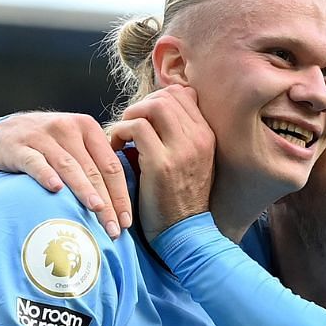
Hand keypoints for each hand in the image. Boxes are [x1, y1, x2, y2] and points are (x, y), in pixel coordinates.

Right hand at [0, 112, 132, 237]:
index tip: (126, 221)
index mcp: (88, 128)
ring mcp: (42, 136)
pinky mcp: (19, 146)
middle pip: (93, 170)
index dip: (121, 195)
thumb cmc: (49, 145)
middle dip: (106, 202)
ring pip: (69, 167)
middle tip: (113, 228)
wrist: (4, 131)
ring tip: (97, 211)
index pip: (111, 166)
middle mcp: (67, 128)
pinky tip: (56, 190)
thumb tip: (122, 206)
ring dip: (84, 191)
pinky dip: (46, 176)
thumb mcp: (76, 144)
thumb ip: (97, 164)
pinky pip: (36, 163)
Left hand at [109, 85, 215, 236]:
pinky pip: (136, 127)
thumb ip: (181, 135)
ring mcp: (183, 150)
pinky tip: (118, 147)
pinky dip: (120, 132)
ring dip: (130, 116)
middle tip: (131, 126)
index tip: (146, 118)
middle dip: (142, 106)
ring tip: (124, 135)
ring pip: (153, 106)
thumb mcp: (192, 161)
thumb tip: (155, 110)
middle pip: (167, 96)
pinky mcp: (162, 163)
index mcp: (208, 136)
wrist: (185, 231)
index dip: (158, 99)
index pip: (183, 94)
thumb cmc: (181, 197)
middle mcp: (200, 139)